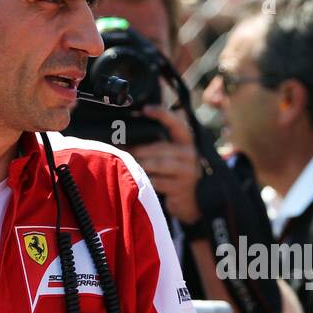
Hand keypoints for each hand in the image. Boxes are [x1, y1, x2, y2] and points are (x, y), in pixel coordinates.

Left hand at [132, 104, 201, 224]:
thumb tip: (128, 134)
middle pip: (160, 147)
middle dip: (138, 148)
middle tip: (120, 148)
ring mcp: (187, 173)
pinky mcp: (180, 189)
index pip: (176, 123)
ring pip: (157, 164)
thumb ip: (159, 144)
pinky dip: (143, 179)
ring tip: (124, 163)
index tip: (145, 109)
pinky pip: (156, 182)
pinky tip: (134, 179)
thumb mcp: (173, 156)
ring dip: (138, 163)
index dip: (162, 114)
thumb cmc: (176, 175)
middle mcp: (190, 155)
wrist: (192, 203)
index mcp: (187, 142)